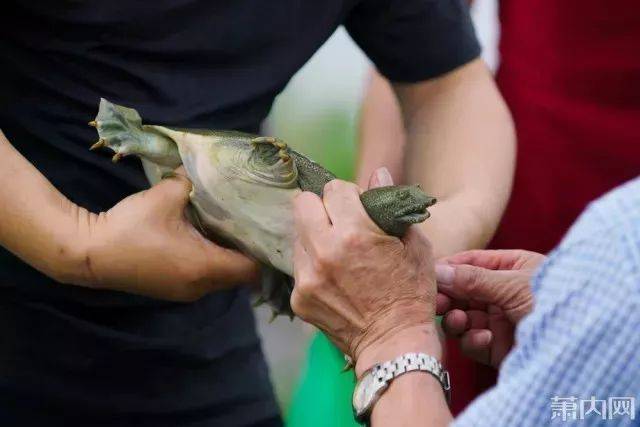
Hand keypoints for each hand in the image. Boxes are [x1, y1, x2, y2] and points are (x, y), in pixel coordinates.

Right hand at [77, 169, 258, 300]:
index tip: (265, 229)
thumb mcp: (166, 196)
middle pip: (239, 275)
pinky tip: (203, 240)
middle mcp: (200, 287)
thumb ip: (192, 182)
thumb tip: (207, 171)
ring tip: (229, 229)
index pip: (252, 269)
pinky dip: (210, 263)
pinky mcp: (172, 291)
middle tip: (250, 225)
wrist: (88, 253)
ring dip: (227, 257)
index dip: (263, 250)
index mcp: (205, 267)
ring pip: (221, 278)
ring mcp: (185, 293)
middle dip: (247, 252)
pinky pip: (204, 279)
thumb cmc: (130, 225)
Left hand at [291, 171, 440, 375]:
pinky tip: (334, 278)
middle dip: (321, 207)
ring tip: (338, 253)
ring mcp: (307, 276)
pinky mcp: (298, 297)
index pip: (334, 188)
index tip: (357, 208)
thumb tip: (377, 173)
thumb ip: (391, 206)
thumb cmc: (412, 292)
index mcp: (355, 233)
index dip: (349, 195)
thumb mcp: (414, 245)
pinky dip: (313, 265)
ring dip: (315, 236)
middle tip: (338, 222)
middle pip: (303, 203)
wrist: (395, 344)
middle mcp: (324, 251)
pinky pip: (299, 266)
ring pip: (298, 234)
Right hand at [435, 249, 544, 367]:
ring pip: (462, 317)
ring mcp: (499, 320)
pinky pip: (473, 341)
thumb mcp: (512, 285)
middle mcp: (502, 293)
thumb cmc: (555, 302)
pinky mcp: (497, 347)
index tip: (427, 273)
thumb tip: (436, 270)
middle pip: (461, 291)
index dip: (448, 267)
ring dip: (456, 318)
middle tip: (433, 301)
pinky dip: (473, 339)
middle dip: (447, 296)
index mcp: (511, 268)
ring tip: (457, 320)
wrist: (581, 346)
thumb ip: (473, 279)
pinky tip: (485, 337)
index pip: (470, 263)